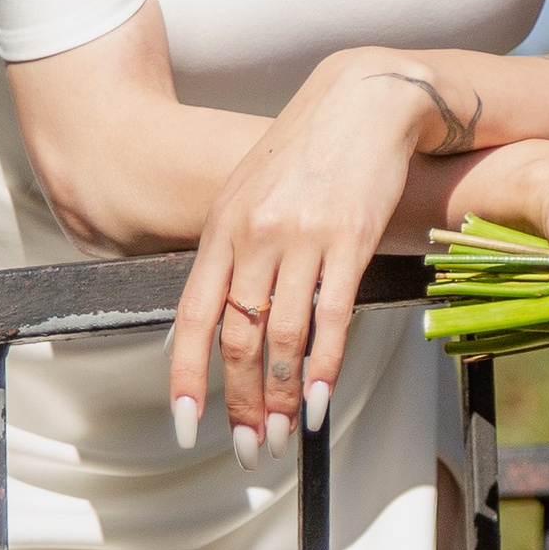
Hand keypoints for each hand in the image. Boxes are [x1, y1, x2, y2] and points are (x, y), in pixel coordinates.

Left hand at [169, 60, 441, 454]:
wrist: (362, 99)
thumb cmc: (307, 154)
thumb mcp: (251, 196)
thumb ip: (233, 254)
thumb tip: (220, 320)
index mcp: (221, 231)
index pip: (192, 319)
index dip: (186, 379)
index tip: (187, 427)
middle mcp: (253, 237)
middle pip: (237, 339)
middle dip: (242, 405)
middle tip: (252, 450)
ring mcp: (300, 239)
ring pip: (283, 337)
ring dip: (284, 398)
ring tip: (287, 437)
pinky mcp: (349, 240)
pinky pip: (332, 318)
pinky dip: (325, 368)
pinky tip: (322, 401)